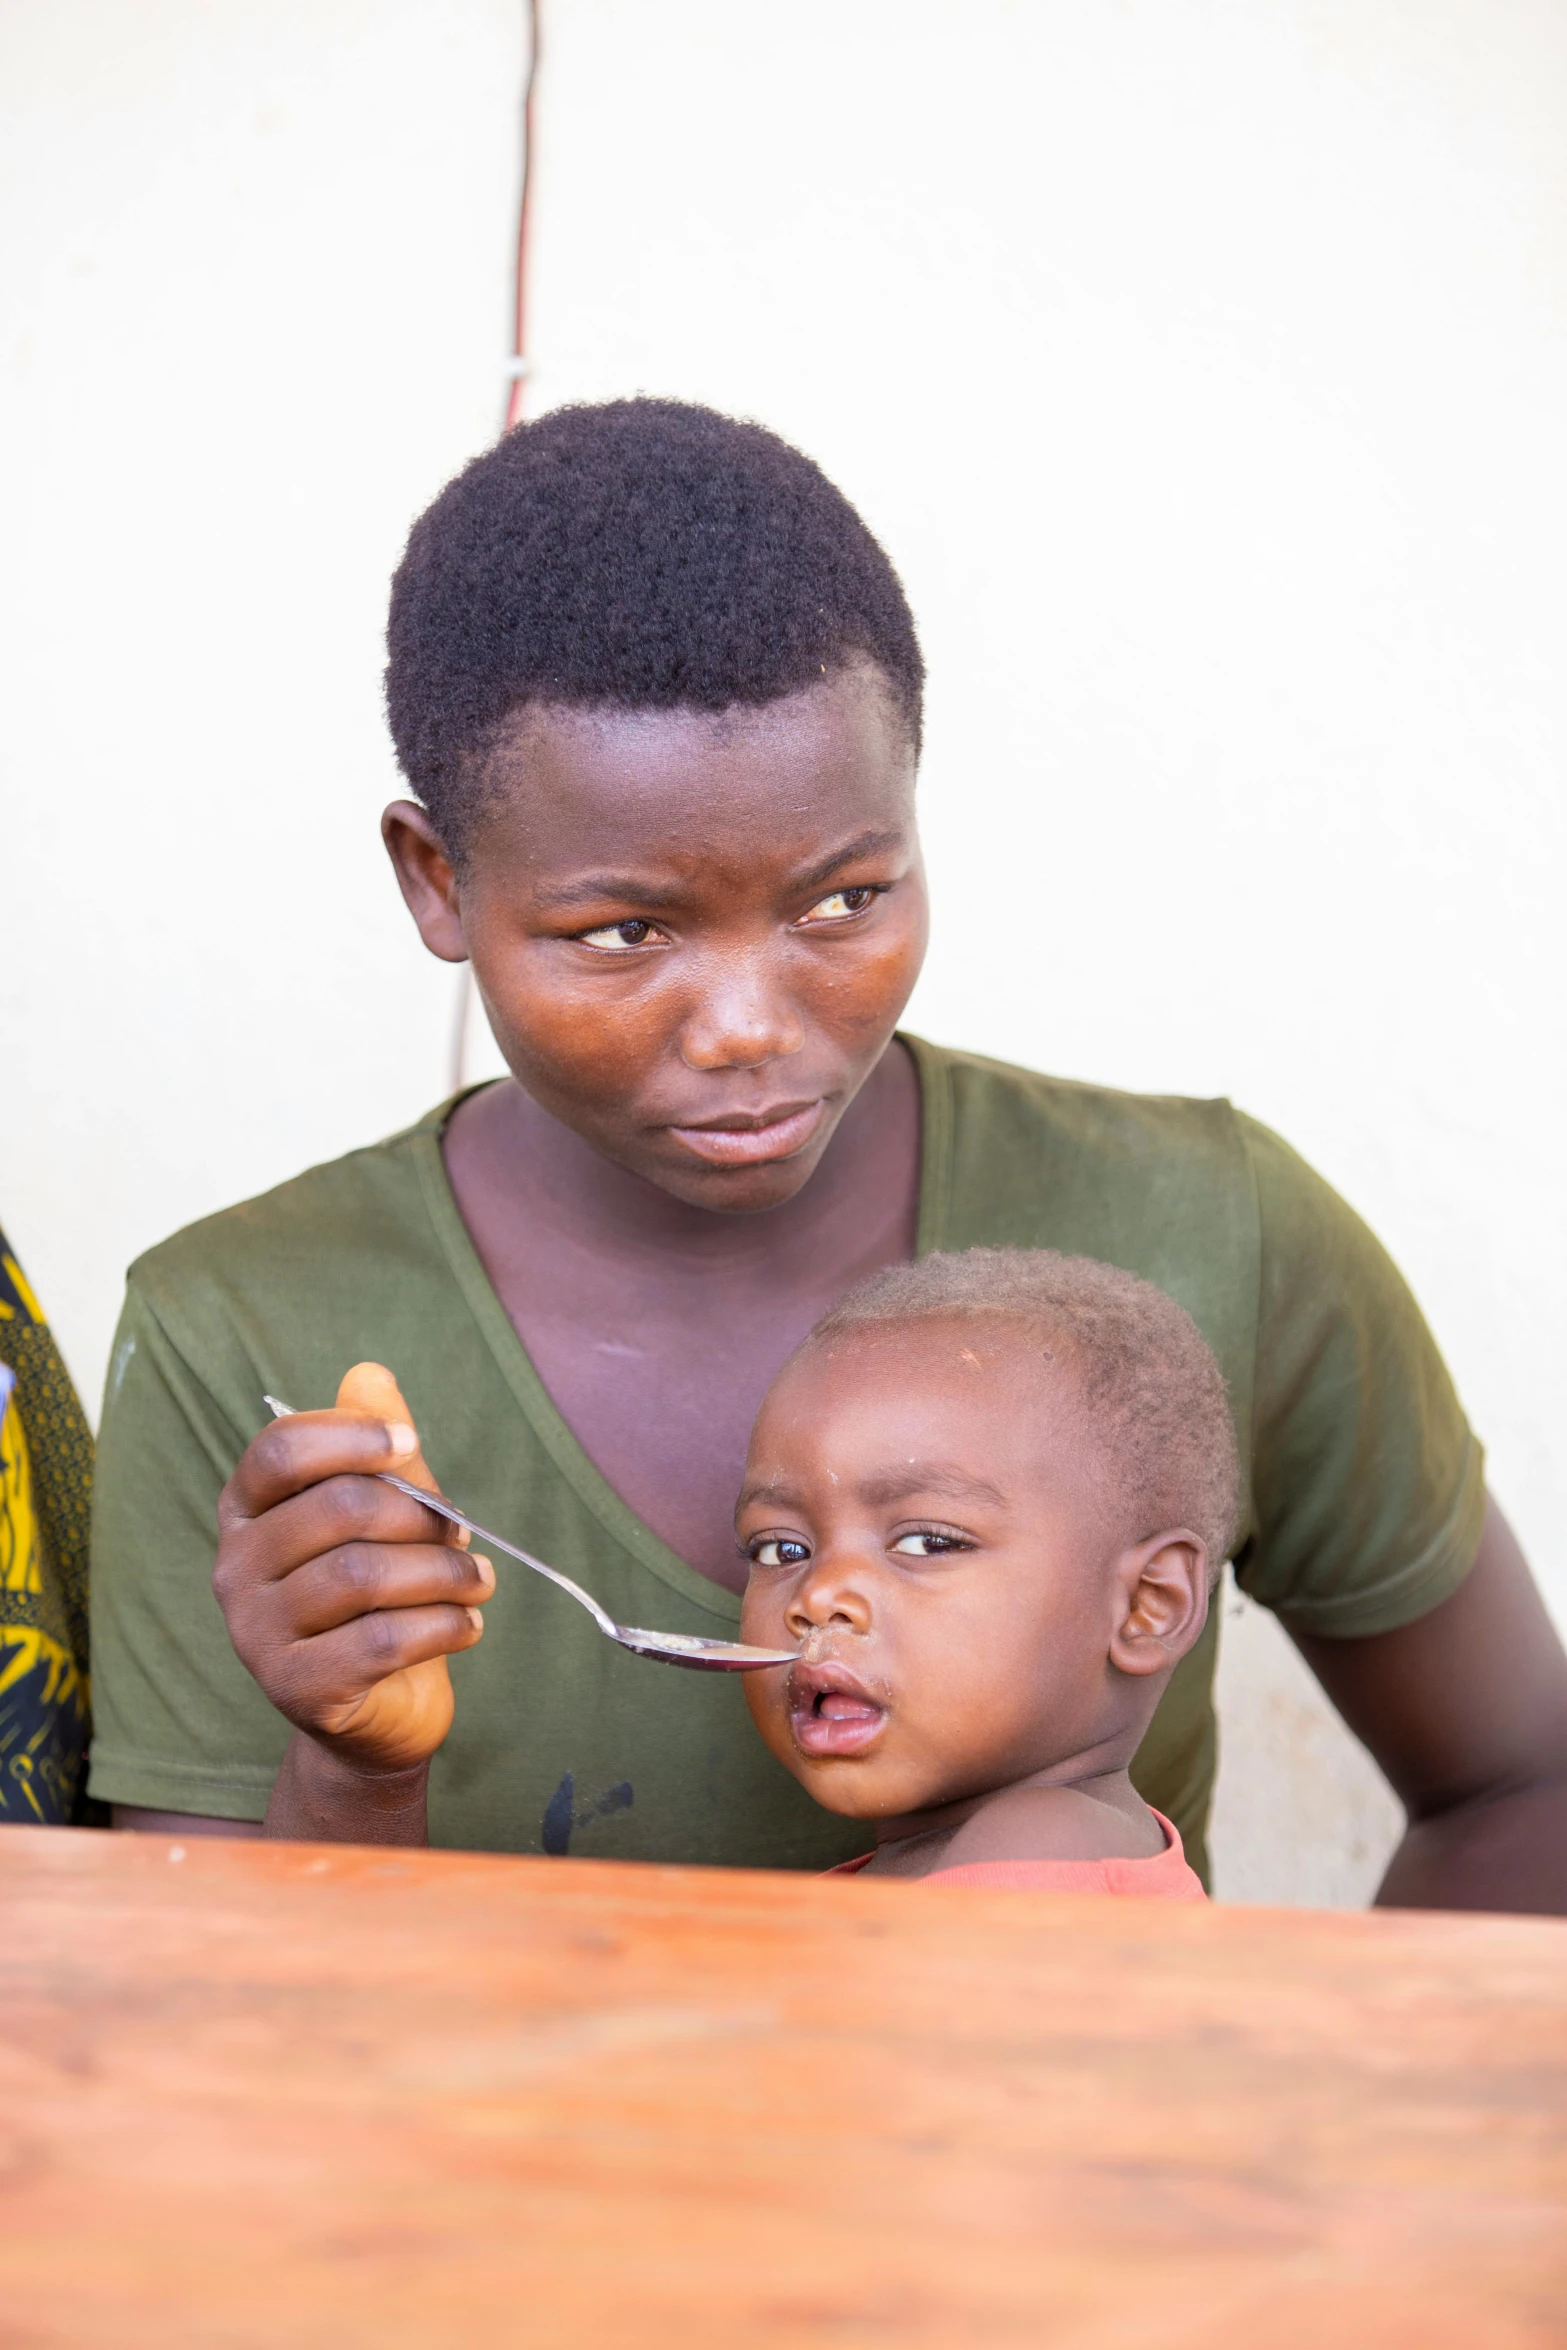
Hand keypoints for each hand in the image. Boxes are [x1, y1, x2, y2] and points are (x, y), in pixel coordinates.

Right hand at [213, 1363, 492, 1779]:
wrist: (378, 1708)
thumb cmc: (380, 1592)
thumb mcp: (384, 1507)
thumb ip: (374, 1441)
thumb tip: (369, 1372)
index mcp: (246, 1511)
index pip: (279, 1451)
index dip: (349, 1436)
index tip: (410, 1443)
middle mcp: (235, 1568)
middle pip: (337, 1508)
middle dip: (420, 1515)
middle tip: (464, 1533)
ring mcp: (256, 1634)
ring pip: (363, 1575)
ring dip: (444, 1572)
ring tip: (478, 1581)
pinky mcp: (295, 1688)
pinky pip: (381, 1641)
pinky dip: (443, 1625)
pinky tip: (468, 1624)